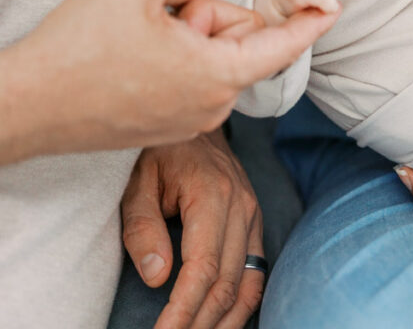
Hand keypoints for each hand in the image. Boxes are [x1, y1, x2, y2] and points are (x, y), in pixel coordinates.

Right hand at [0, 0, 337, 162]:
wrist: (29, 102)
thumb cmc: (83, 45)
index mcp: (217, 75)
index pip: (280, 45)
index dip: (311, 22)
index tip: (335, 6)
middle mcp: (211, 106)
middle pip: (236, 43)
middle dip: (209, 15)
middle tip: (164, 10)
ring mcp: (186, 121)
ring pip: (209, 58)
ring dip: (186, 35)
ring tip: (138, 34)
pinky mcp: (162, 125)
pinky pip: (187, 77)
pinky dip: (172, 55)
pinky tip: (131, 52)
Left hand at [122, 132, 263, 328]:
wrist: (193, 121)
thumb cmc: (160, 150)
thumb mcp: (138, 180)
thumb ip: (143, 227)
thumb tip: (157, 277)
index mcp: (212, 194)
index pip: (203, 268)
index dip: (183, 310)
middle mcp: (240, 205)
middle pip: (227, 282)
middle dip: (199, 322)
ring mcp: (252, 213)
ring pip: (247, 282)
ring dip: (224, 320)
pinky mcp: (253, 219)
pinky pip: (257, 270)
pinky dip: (243, 302)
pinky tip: (223, 320)